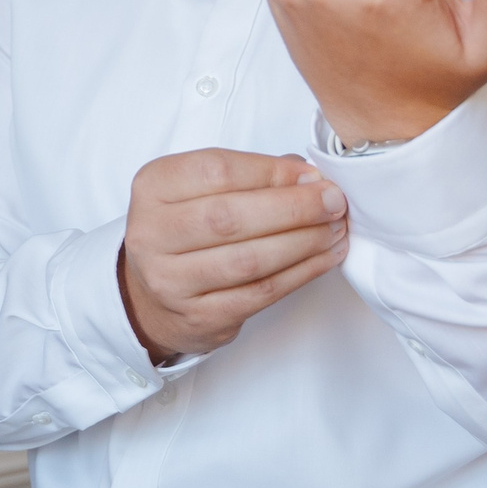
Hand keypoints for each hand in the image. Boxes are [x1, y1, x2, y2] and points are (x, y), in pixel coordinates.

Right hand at [120, 149, 348, 361]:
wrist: (152, 297)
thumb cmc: (185, 233)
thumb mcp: (199, 191)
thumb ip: (249, 176)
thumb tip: (308, 178)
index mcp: (153, 187)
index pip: (216, 170)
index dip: (271, 172)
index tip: (311, 176)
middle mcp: (151, 234)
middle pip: (231, 217)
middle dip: (294, 208)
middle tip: (333, 202)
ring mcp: (171, 280)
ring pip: (249, 260)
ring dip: (304, 242)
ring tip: (334, 229)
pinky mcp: (199, 316)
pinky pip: (261, 293)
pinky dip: (302, 273)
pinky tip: (324, 257)